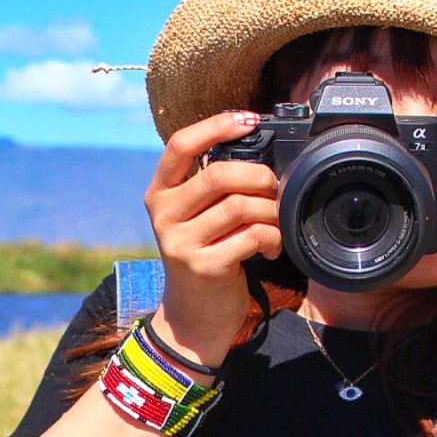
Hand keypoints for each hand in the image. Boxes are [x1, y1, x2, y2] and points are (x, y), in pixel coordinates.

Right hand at [141, 111, 283, 366]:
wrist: (193, 317)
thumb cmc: (204, 257)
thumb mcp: (196, 218)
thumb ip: (213, 187)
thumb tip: (260, 150)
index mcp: (160, 194)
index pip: (180, 145)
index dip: (216, 125)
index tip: (249, 120)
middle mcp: (164, 215)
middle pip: (218, 174)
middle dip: (259, 176)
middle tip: (275, 189)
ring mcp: (181, 242)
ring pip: (239, 205)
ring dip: (270, 210)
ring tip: (277, 222)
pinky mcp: (203, 267)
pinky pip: (250, 236)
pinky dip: (271, 238)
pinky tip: (270, 248)